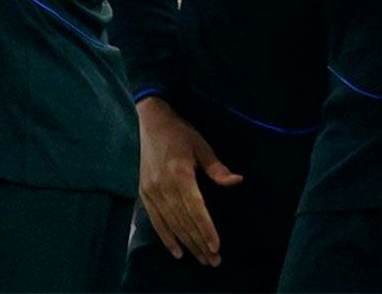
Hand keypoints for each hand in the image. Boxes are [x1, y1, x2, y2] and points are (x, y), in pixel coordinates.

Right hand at [137, 97, 242, 266]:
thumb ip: (216, 168)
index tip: (216, 247)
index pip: (195, 208)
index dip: (205, 229)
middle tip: (214, 261)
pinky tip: (177, 252)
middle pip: (183, 220)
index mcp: (179, 173)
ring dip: (187, 243)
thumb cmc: (180, 133)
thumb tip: (237, 181)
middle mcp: (163, 185)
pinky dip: (165, 237)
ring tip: (201, 259)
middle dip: (199, 242)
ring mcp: (151, 190)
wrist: (150, 121)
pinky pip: (155, 220)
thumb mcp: (201, 145)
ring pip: (171, 223)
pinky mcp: (144, 192)